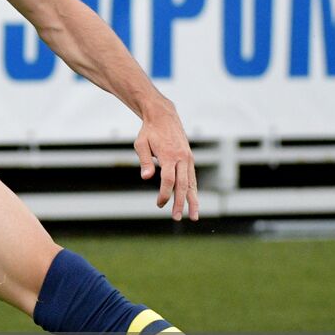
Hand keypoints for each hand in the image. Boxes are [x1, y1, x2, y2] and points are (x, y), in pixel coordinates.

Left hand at [133, 98, 198, 220]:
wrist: (164, 117)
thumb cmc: (149, 132)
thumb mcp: (141, 144)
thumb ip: (144, 161)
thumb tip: (146, 178)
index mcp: (169, 155)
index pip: (169, 180)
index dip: (165, 194)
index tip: (159, 204)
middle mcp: (182, 158)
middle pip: (183, 185)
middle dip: (180, 203)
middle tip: (177, 218)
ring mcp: (188, 159)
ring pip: (192, 183)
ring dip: (193, 201)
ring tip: (194, 217)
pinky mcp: (190, 159)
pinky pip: (192, 178)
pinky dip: (193, 191)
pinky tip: (193, 202)